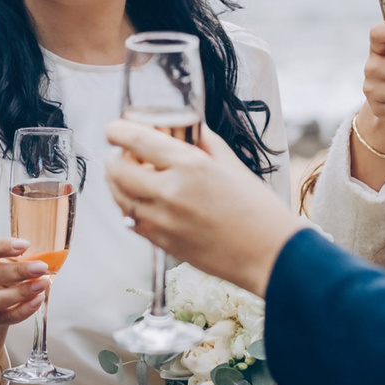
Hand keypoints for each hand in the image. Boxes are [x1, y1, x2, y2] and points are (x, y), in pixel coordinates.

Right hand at [0, 236, 49, 384]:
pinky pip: (6, 316)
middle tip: (41, 267)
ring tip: (42, 284)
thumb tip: (45, 252)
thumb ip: (14, 252)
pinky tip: (37, 300)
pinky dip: (24, 309)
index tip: (25, 245)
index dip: (3, 247)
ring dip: (22, 292)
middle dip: (19, 271)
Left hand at [105, 121, 304, 296]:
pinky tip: (141, 202)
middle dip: (114, 159)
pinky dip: (129, 209)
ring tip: (126, 176)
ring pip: (120, 199)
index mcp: (190, 165)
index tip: (113, 129)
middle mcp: (170, 192)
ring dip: (117, 184)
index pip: (136, 141)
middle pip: (118, 171)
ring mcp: (163, 221)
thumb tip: (189, 129)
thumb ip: (204, 143)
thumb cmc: (258, 209)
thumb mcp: (232, 164)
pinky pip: (132, 222)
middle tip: (120, 154)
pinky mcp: (163, 244)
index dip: (117, 131)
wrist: (270, 254)